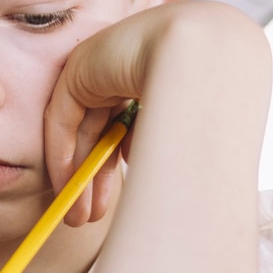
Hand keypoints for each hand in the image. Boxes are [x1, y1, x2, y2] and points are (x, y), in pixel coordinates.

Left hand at [43, 0, 265, 227]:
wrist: (203, 55)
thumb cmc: (211, 90)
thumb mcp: (179, 125)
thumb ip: (155, 140)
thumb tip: (137, 167)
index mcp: (152, 73)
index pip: (122, 125)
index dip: (113, 166)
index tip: (110, 204)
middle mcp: (122, 67)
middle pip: (98, 130)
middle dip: (93, 177)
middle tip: (87, 217)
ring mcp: (97, 65)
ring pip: (78, 129)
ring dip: (77, 174)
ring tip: (78, 215)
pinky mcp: (77, 71)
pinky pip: (61, 119)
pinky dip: (63, 155)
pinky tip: (69, 187)